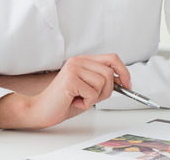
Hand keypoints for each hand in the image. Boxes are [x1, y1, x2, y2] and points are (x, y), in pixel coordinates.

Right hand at [0, 53, 130, 128]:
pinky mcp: (71, 79)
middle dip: (106, 90)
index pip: (112, 58)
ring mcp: (74, 68)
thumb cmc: (64, 102)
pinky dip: (87, 103)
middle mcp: (78, 61)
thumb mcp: (89, 90)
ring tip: (80, 99)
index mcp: (83, 60)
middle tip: (91, 98)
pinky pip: (92, 93)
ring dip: (94, 97)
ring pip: (102, 83)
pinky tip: (74, 101)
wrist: (41, 110)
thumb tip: (121, 80)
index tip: (127, 84)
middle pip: (109, 72)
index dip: (123, 71)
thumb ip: (102, 82)